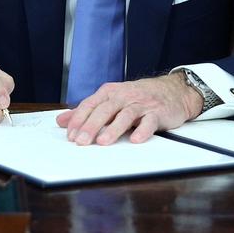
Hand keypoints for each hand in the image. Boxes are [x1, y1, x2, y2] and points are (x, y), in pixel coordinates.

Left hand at [55, 73, 202, 145]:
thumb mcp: (111, 100)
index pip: (90, 105)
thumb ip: (86, 111)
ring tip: (103, 142)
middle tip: (81, 141)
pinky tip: (135, 140)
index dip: (79, 120)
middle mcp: (124, 96)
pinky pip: (149, 121)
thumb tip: (62, 121)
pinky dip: (142, 130)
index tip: (70, 135)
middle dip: (91, 126)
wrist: (172, 90)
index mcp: (110, 93)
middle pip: (105, 110)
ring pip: (125, 115)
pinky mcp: (157, 112)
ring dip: (114, 129)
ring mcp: (141, 104)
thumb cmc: (138, 97)